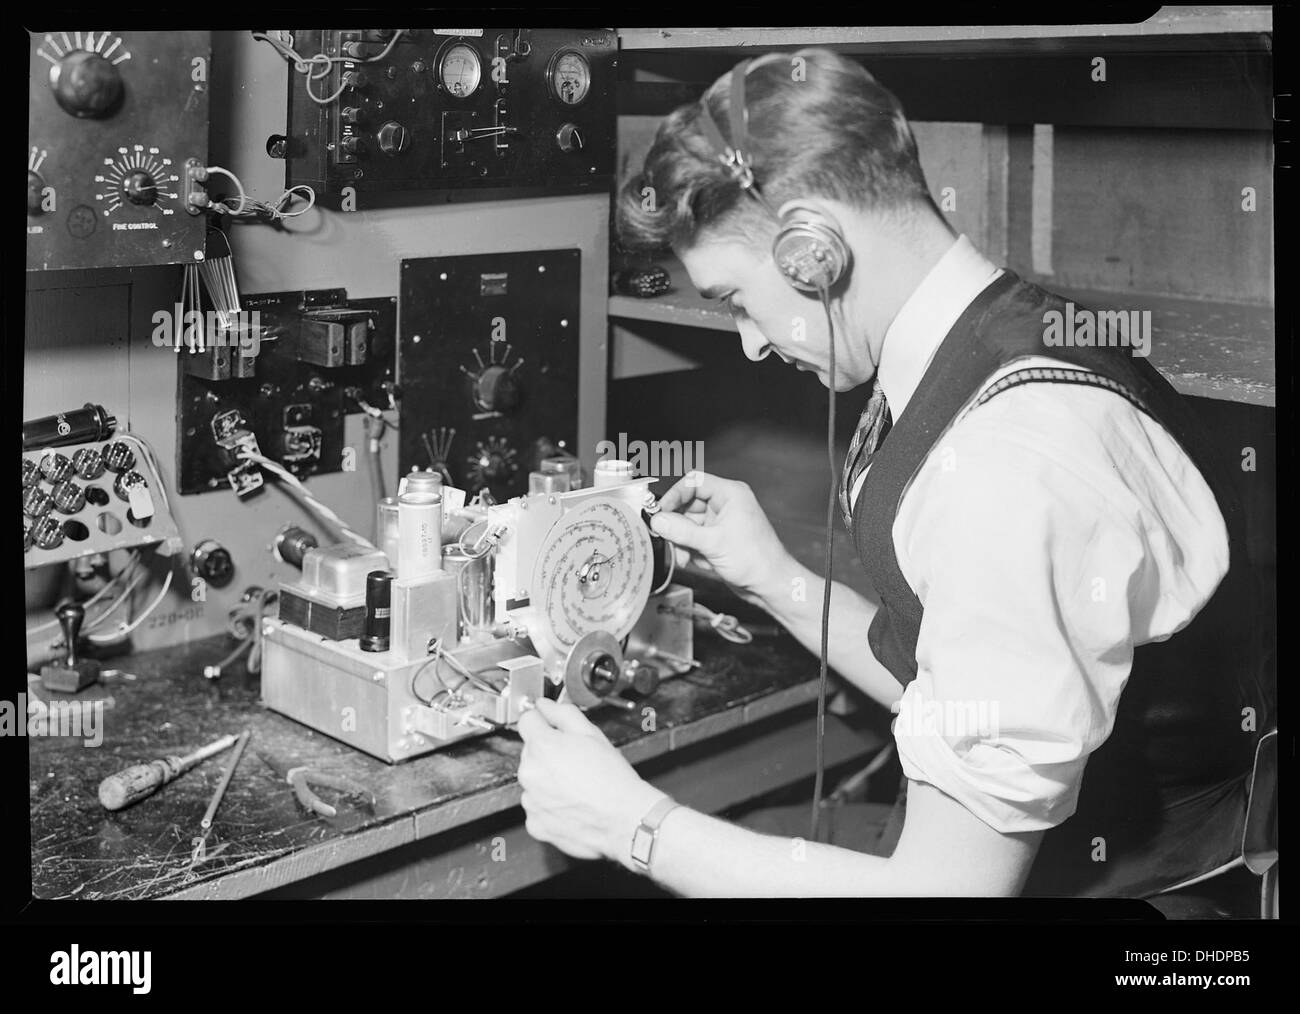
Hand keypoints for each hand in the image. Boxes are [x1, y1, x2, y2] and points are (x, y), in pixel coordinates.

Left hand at [516, 698, 664, 865]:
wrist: (624, 819)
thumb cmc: (612, 780)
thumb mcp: (592, 734)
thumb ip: (563, 713)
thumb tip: (546, 705)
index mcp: (543, 746)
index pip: (526, 720)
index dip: (541, 720)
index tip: (547, 724)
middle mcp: (530, 773)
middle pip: (530, 752)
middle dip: (548, 753)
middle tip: (574, 760)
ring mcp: (531, 800)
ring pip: (534, 780)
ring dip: (547, 780)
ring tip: (575, 785)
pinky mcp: (535, 823)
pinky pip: (537, 807)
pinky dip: (549, 805)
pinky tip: (570, 803)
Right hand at [650, 471, 796, 606]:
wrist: (770, 584)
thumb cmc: (757, 560)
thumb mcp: (713, 543)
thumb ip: (681, 531)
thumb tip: (658, 520)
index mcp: (730, 494)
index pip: (694, 482)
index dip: (675, 495)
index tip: (660, 511)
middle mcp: (725, 505)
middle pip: (688, 505)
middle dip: (677, 525)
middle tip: (667, 537)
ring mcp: (721, 522)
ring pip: (688, 524)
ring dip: (682, 541)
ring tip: (684, 556)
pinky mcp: (718, 538)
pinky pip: (694, 538)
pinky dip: (690, 549)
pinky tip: (696, 560)